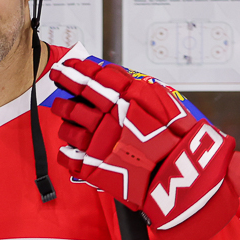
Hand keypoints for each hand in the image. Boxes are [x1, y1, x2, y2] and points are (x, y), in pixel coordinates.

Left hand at [49, 58, 239, 239]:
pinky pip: (67, 156)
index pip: (92, 79)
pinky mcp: (92, 167)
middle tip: (58, 82)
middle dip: (64, 88)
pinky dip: (66, 150)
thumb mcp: (161, 100)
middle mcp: (106, 120)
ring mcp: (96, 144)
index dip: (77, 70)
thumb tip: (110, 74)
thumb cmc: (176, 137)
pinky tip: (69, 146)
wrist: (181, 172)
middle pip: (75, 101)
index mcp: (123, 101)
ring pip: (67, 128)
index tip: (67, 66)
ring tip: (64, 114)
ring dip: (64, 119)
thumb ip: (133, 87)